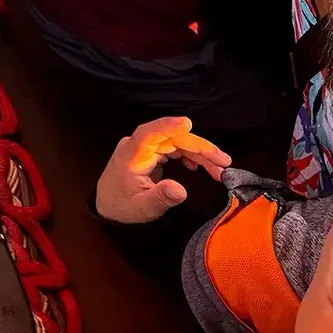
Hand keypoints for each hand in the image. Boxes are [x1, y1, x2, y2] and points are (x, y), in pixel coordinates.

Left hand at [95, 117, 231, 223]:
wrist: (108, 208)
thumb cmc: (122, 208)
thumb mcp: (142, 209)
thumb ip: (161, 198)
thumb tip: (181, 190)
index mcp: (132, 156)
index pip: (149, 134)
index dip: (168, 126)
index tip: (187, 123)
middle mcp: (139, 146)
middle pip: (173, 139)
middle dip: (200, 148)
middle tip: (224, 162)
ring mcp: (146, 148)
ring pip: (178, 143)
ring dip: (200, 154)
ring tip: (220, 169)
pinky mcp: (152, 153)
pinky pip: (174, 149)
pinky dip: (190, 156)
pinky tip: (200, 167)